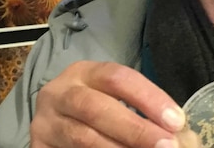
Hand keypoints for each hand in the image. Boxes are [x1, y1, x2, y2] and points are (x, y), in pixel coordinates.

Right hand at [30, 61, 185, 147]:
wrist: (53, 124)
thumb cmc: (94, 109)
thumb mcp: (110, 99)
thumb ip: (137, 109)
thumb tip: (176, 131)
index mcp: (84, 73)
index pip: (117, 77)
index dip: (148, 98)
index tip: (176, 121)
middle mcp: (59, 93)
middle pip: (96, 108)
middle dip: (135, 128)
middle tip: (166, 145)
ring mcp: (44, 122)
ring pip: (81, 136)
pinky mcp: (37, 147)